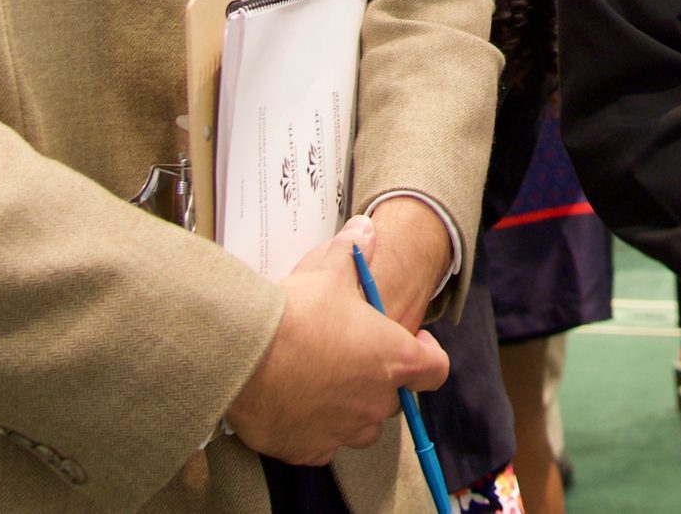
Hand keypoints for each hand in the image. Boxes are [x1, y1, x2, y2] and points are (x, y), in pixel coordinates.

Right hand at [226, 216, 450, 464]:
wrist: (245, 355)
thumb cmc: (296, 315)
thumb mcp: (329, 271)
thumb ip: (353, 252)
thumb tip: (365, 231)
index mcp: (394, 359)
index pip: (435, 369)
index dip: (426, 353)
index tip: (411, 341)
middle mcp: (375, 402)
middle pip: (394, 397)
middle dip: (379, 378)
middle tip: (352, 354)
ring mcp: (344, 430)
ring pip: (361, 425)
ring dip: (351, 407)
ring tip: (324, 380)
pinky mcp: (309, 449)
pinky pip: (323, 444)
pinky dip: (315, 429)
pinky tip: (296, 403)